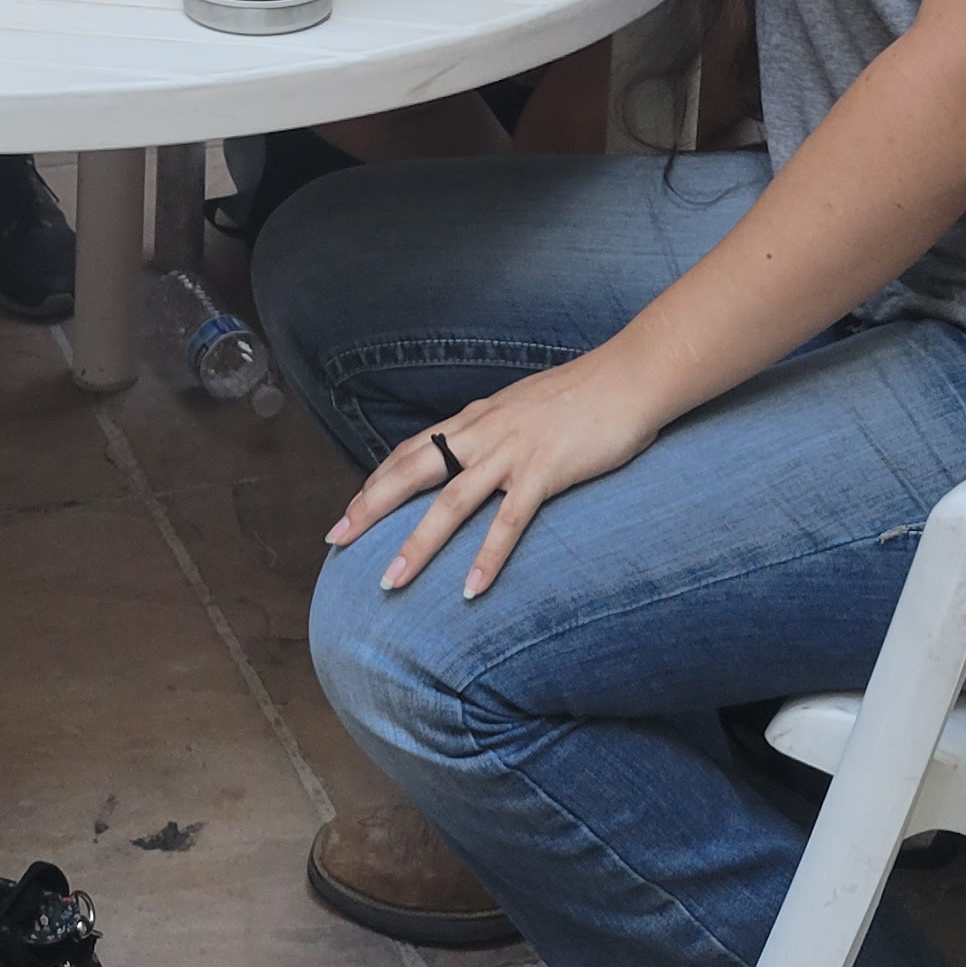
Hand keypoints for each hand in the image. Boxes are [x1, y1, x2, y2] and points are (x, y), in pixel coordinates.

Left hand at [327, 348, 668, 597]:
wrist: (629, 376)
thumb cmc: (582, 396)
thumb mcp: (522, 409)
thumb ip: (494, 433)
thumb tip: (474, 455)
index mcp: (475, 420)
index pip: (411, 451)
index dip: (376, 482)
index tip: (349, 512)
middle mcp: (482, 434)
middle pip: (412, 472)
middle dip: (370, 508)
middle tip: (336, 541)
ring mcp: (511, 452)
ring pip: (450, 503)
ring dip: (417, 545)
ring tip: (389, 582)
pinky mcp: (545, 471)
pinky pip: (509, 521)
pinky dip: (487, 557)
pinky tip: (469, 590)